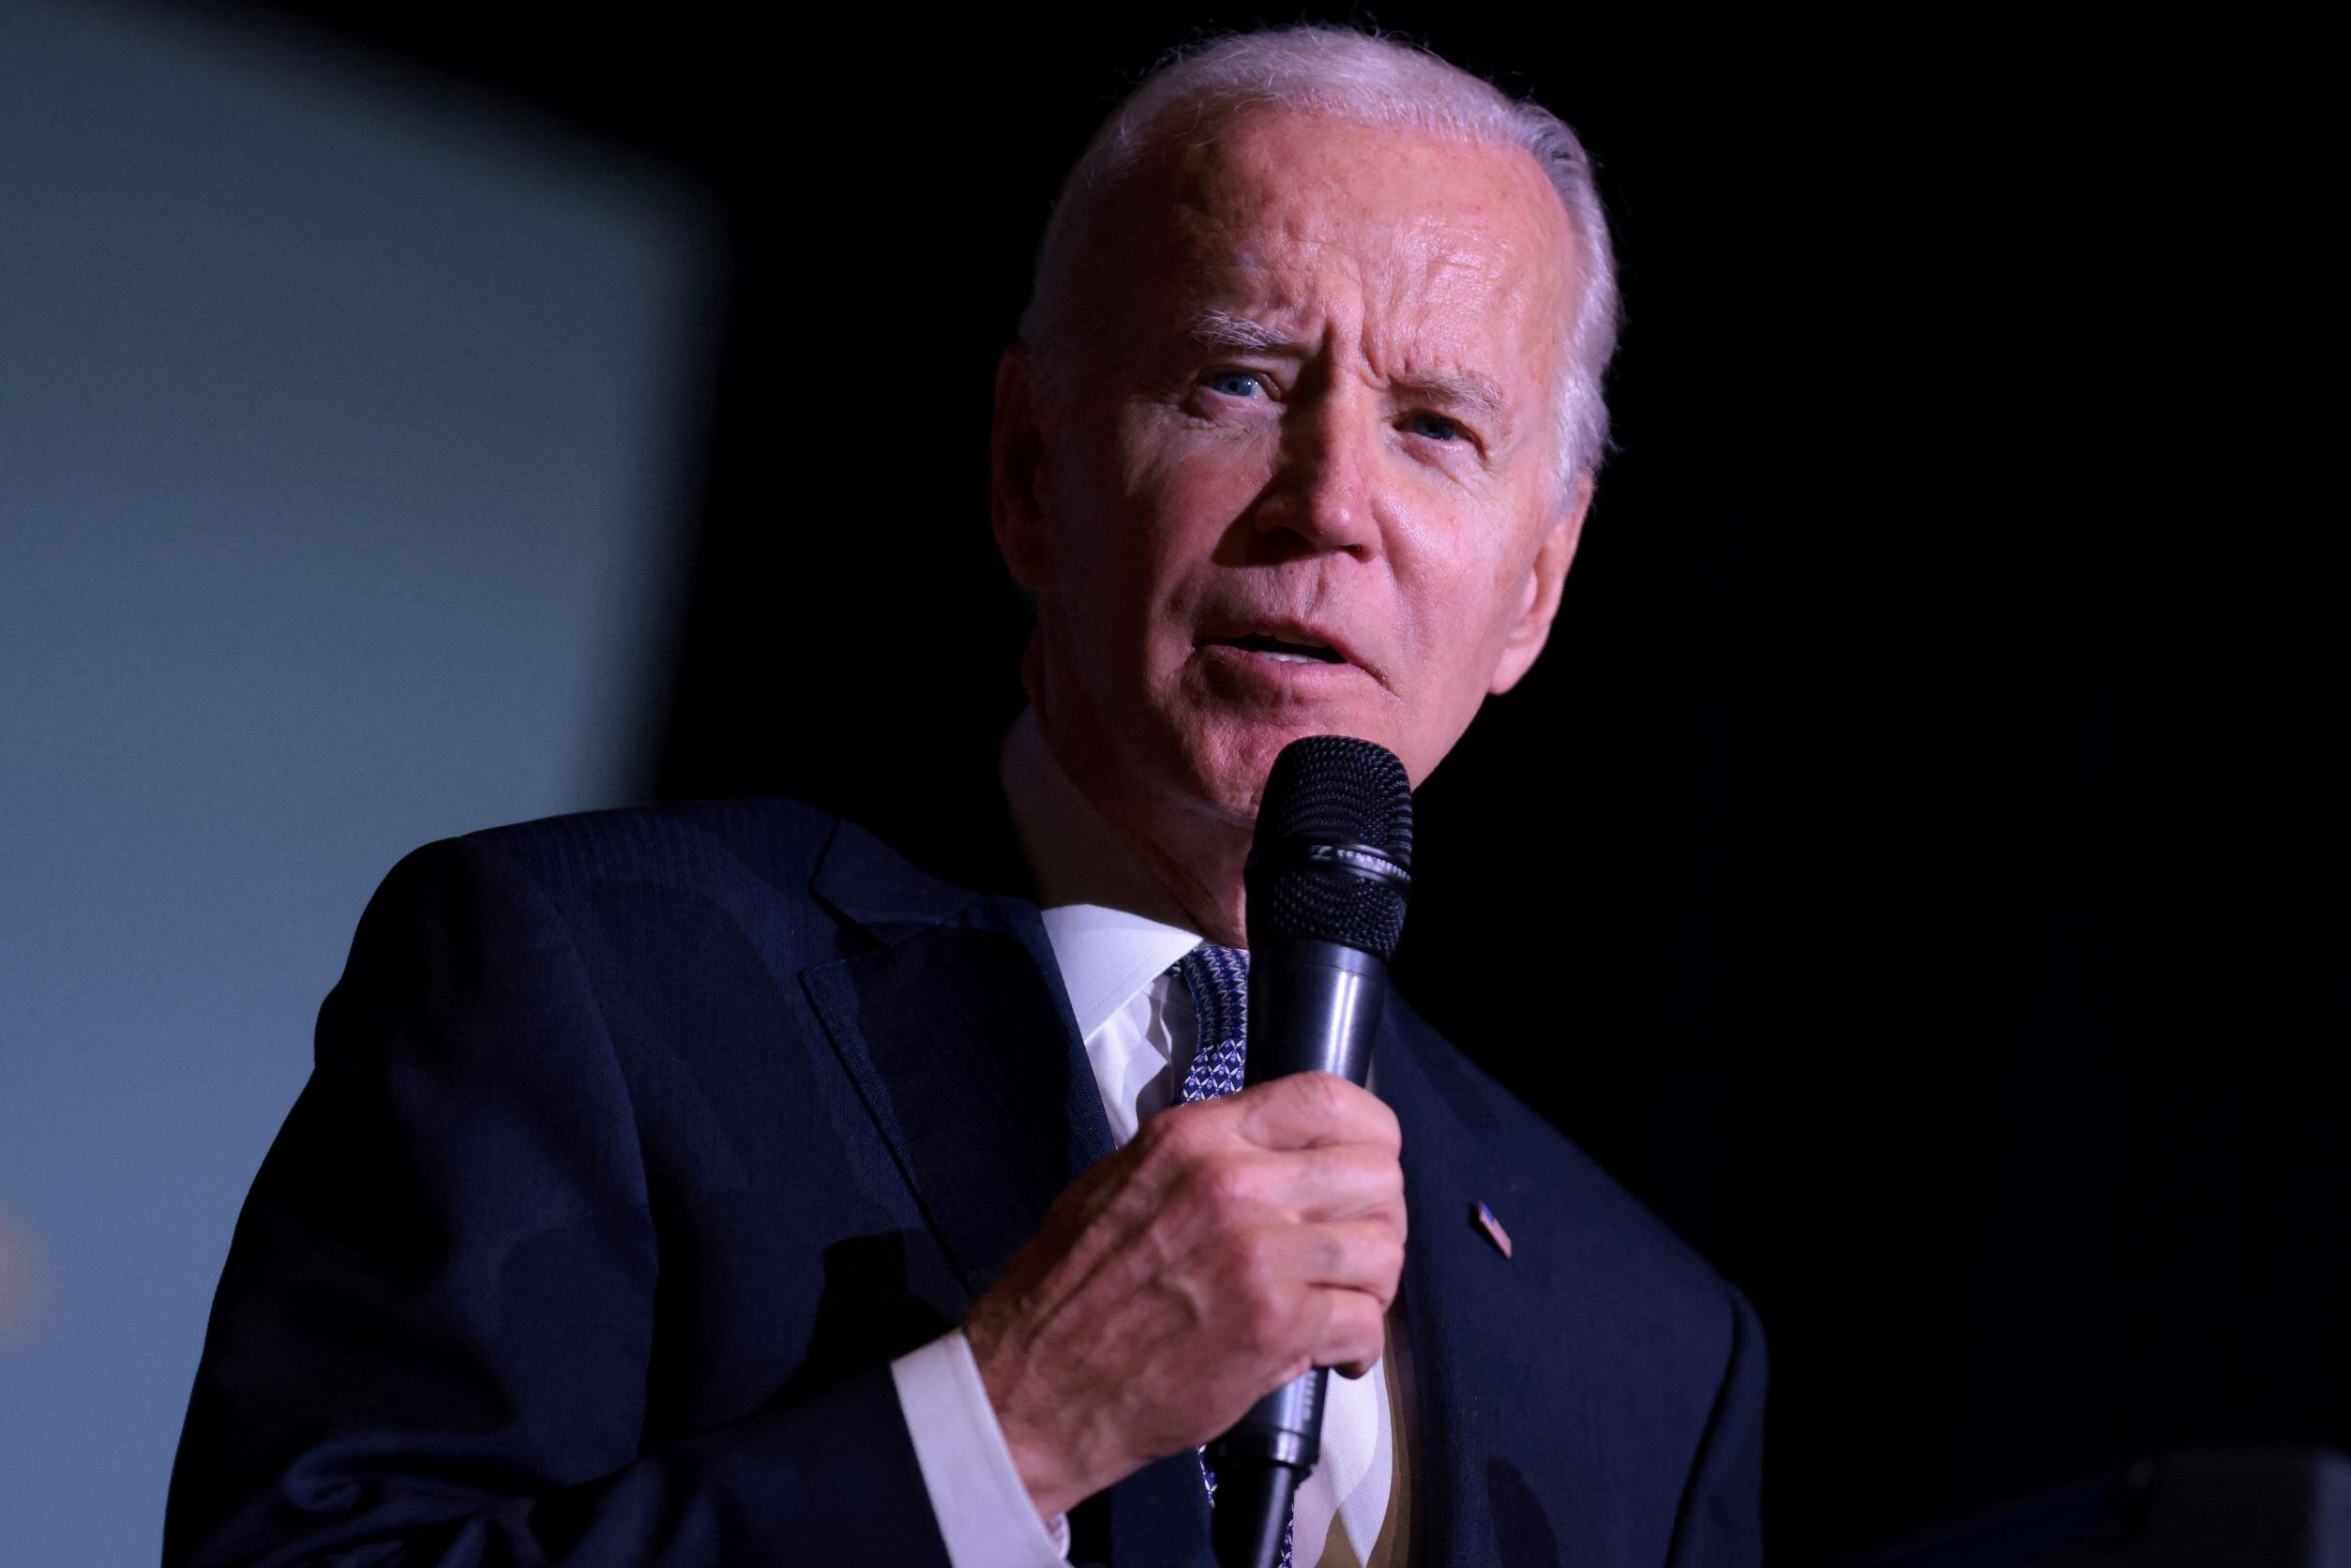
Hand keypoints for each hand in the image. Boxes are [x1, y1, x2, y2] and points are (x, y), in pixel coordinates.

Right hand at [961, 1071, 1405, 1520]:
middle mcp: (1233, 1183)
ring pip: (1383, 1248)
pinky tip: (1335, 1354)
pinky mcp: (1275, 1328)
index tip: (1370, 1161)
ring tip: (1345, 1305)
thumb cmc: (1068, 1294)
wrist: (1034, 1387)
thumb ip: (1202, 1154)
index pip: (1325, 1097)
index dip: (1370, 1132)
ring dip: (1374, 1284)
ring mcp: (1259, 1255)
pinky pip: (1367, 1323)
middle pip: (1375, 1172)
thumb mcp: (1121, 1181)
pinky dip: (1363, 1347)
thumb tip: (1277, 1148)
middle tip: (1357, 1249)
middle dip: (1379, 1216)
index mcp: (1194, 1139)